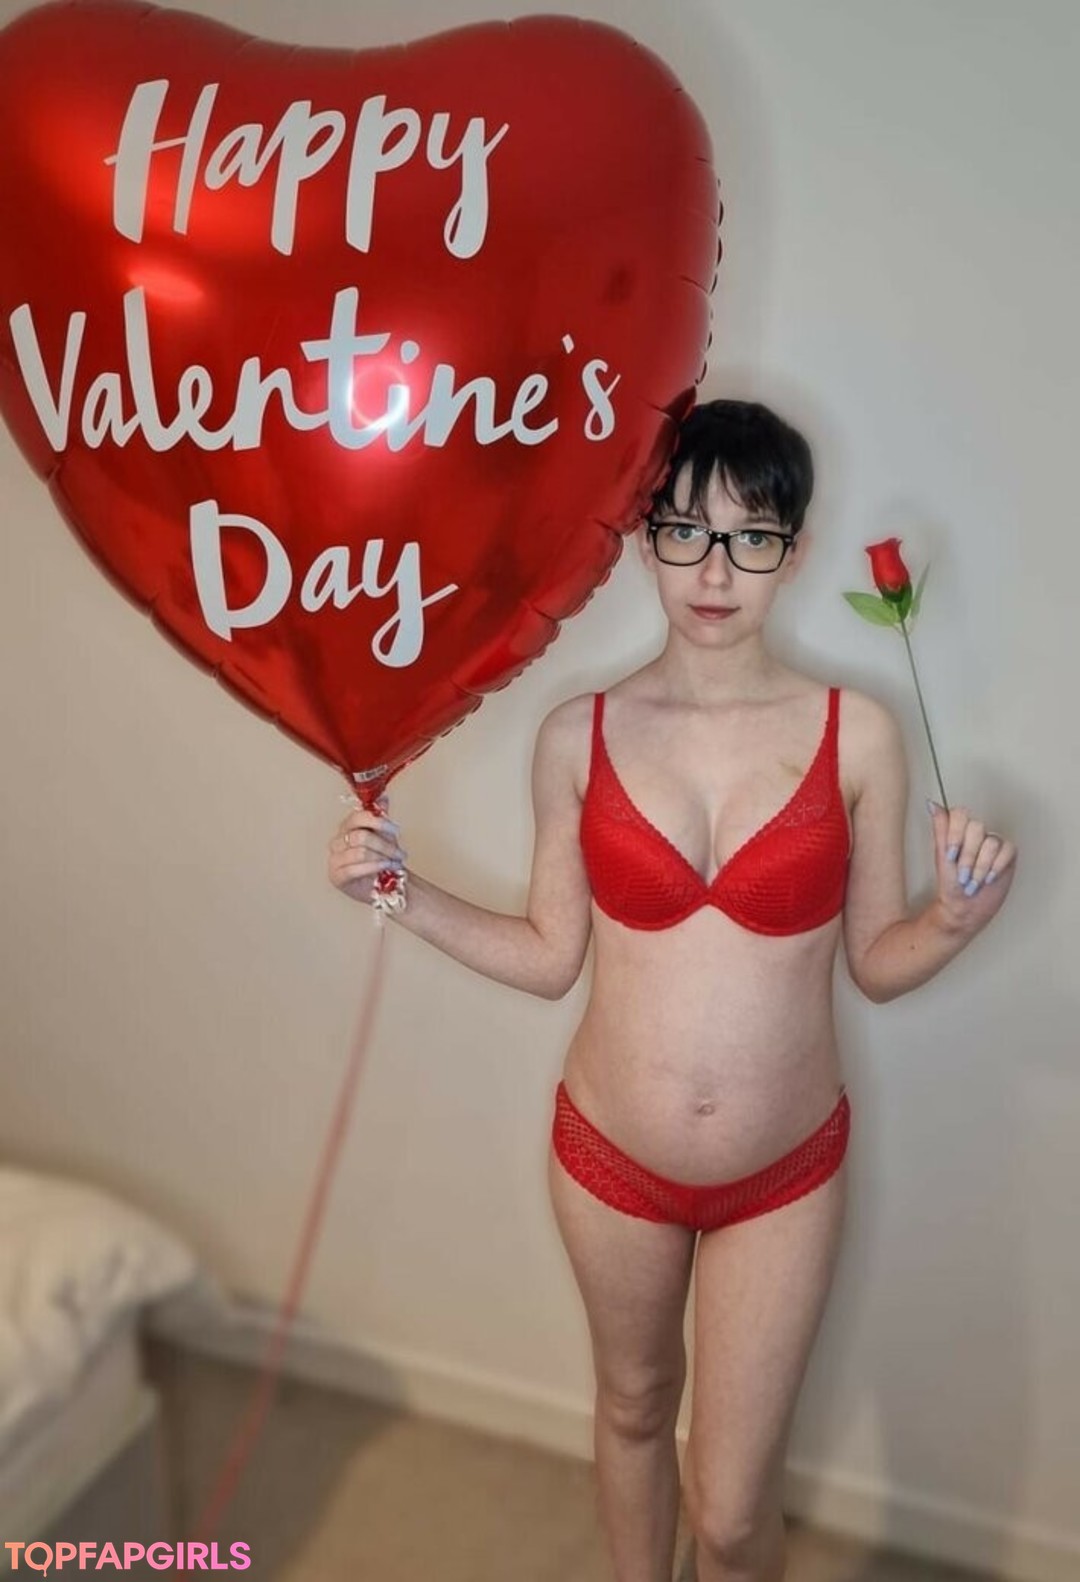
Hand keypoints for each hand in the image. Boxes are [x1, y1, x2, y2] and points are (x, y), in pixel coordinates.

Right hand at [327, 792, 407, 905]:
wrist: (383, 884)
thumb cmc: (380, 858)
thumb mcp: (384, 834)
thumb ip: (380, 816)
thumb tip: (383, 797)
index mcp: (346, 828)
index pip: (357, 818)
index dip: (377, 822)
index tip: (395, 829)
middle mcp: (337, 842)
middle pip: (361, 837)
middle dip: (385, 845)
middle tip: (400, 852)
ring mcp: (334, 860)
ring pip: (360, 853)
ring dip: (383, 857)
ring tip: (396, 862)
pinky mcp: (336, 877)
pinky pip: (355, 869)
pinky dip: (375, 867)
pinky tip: (386, 867)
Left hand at [928, 800, 1016, 932]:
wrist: (965, 908)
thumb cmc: (951, 885)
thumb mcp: (941, 857)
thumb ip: (940, 830)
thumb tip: (932, 804)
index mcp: (957, 831)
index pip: (959, 814)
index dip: (956, 835)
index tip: (951, 855)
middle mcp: (976, 833)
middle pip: (976, 828)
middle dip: (969, 857)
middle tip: (963, 875)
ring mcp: (993, 842)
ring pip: (992, 842)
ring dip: (981, 867)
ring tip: (974, 882)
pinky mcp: (1008, 853)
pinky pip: (1007, 850)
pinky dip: (997, 867)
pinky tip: (989, 878)